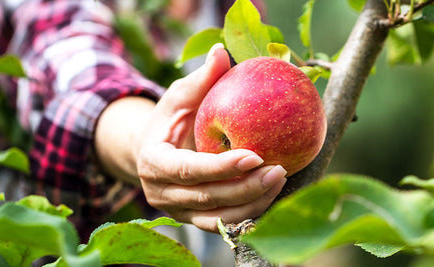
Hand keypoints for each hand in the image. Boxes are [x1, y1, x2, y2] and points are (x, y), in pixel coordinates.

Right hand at [136, 44, 286, 231]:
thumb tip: (222, 52)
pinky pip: (225, 223)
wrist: (152, 154)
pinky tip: (273, 197)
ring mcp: (178, 212)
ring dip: (253, 203)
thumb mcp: (179, 97)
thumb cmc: (169, 121)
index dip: (220, 167)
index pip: (187, 170)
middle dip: (246, 187)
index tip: (255, 155)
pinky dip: (249, 213)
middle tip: (280, 170)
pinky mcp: (195, 220)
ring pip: (219, 218)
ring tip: (281, 181)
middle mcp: (162, 194)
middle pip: (208, 198)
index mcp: (153, 163)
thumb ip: (200, 80)